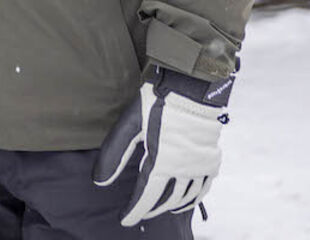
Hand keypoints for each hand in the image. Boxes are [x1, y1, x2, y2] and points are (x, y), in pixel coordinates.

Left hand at [93, 67, 231, 225]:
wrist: (193, 89)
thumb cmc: (156, 104)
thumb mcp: (129, 126)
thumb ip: (113, 155)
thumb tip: (98, 181)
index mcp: (162, 162)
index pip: (145, 196)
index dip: (134, 211)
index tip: (124, 220)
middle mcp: (184, 169)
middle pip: (166, 200)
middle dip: (150, 209)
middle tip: (137, 214)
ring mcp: (200, 166)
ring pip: (186, 197)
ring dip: (171, 207)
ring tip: (159, 210)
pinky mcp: (211, 161)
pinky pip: (203, 188)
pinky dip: (193, 198)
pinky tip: (185, 200)